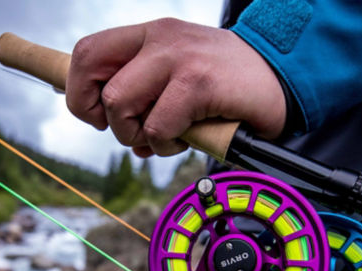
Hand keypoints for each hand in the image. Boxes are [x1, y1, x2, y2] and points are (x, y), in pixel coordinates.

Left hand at [66, 18, 286, 156]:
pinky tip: (189, 136)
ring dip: (139, 136)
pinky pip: (156, 128)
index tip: (98, 116)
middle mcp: (159, 39)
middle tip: (134, 131)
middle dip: (104, 120)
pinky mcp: (196, 83)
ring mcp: (177, 58)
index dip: (79, 91)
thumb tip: (109, 123)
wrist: (282, 77)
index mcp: (150, 35)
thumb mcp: (177, 76)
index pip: (86, 54)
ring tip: (170, 135)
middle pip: (93, 81)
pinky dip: (166, 145)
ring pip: (119, 106)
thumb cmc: (227, 85)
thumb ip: (143, 90)